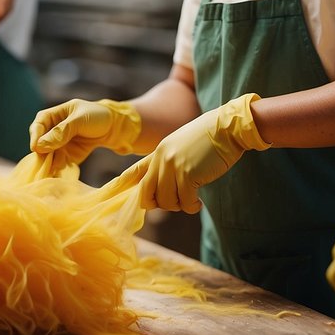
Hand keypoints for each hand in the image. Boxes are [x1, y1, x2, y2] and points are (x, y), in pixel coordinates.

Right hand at [29, 98, 142, 166]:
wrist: (118, 128)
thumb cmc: (99, 117)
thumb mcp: (80, 120)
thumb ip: (61, 132)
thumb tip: (40, 145)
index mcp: (55, 115)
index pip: (39, 125)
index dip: (35, 136)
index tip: (36, 148)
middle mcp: (54, 130)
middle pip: (41, 142)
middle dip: (42, 153)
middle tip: (44, 163)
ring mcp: (61, 144)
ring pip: (49, 155)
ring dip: (51, 162)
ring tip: (56, 168)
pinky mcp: (69, 156)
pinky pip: (59, 163)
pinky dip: (59, 168)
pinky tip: (61, 172)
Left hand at [124, 93, 268, 213]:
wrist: (227, 128)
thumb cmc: (209, 139)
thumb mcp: (180, 146)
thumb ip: (167, 164)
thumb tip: (161, 190)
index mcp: (157, 152)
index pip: (133, 172)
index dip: (120, 186)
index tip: (107, 195)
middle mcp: (161, 159)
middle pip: (146, 195)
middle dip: (160, 204)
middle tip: (178, 200)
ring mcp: (173, 166)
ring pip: (166, 201)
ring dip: (180, 205)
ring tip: (192, 197)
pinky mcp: (188, 174)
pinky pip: (185, 202)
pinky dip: (192, 206)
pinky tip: (199, 202)